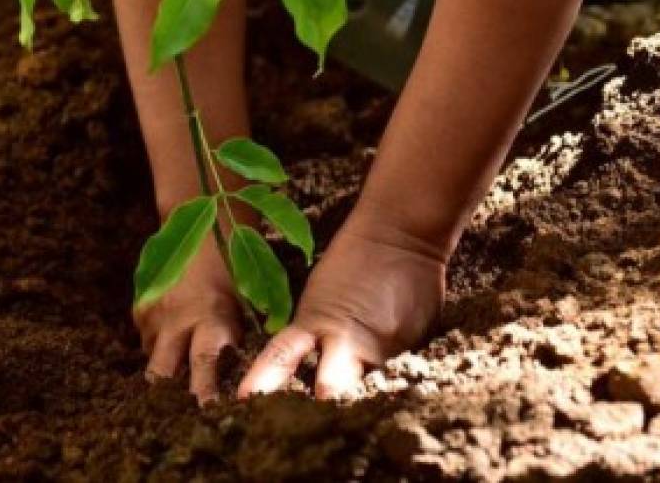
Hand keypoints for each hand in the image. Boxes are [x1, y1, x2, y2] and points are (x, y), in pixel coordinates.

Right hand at [135, 235, 242, 403]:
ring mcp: (155, 314)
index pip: (204, 366)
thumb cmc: (232, 270)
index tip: (207, 415)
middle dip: (165, 398)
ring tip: (177, 367)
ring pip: (151, 359)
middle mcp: (178, 321)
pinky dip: (157, 344)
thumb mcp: (244, 303)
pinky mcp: (140, 306)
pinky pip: (144, 338)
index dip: (204, 395)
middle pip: (161, 374)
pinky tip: (172, 336)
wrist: (198, 227)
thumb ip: (236, 337)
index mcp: (211, 320)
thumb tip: (240, 377)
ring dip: (163, 368)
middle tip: (172, 412)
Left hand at [238, 205, 445, 399]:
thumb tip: (306, 375)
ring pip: (366, 392)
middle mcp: (350, 341)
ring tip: (342, 419)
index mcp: (316, 321)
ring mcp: (385, 349)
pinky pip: (398, 377)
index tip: (245, 402)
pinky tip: (388, 385)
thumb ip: (312, 335)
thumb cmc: (353, 260)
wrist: (400, 233)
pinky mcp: (414, 350)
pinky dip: (389, 386)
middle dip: (315, 410)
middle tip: (300, 426)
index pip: (282, 357)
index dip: (264, 382)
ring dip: (353, 404)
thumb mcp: (320, 297)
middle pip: (328, 390)